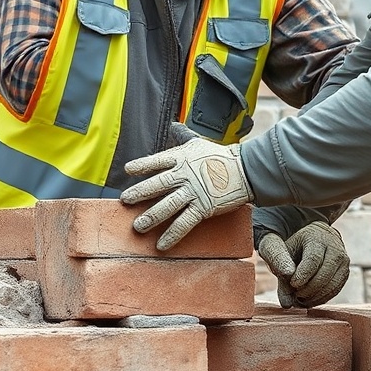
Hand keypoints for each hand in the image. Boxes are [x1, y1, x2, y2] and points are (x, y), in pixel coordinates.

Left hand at [121, 123, 254, 250]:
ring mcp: (193, 192)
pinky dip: (172, 234)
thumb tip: (174, 126)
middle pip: (158, 184)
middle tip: (125, 200)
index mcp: (182, 158)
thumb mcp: (199, 143)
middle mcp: (184, 175)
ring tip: (138, 226)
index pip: (157, 160)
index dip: (142, 165)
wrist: (245, 170)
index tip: (128, 170)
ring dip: (151, 217)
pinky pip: (184, 223)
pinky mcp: (203, 207)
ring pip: (167, 206)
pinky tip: (161, 244)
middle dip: (140, 192)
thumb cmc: (221, 156)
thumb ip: (183, 136)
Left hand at [257, 221, 349, 307]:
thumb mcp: (282, 250)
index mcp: (317, 237)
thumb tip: (286, 303)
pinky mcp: (345, 273)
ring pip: (332, 285)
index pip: (313, 259)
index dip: (303, 275)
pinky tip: (308, 299)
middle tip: (295, 294)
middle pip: (325, 274)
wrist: (315, 239)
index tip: (293, 284)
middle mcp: (335, 247)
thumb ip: (279, 272)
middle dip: (308, 289)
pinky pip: (335, 291)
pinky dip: (321, 299)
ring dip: (314, 297)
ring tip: (299, 298)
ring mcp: (343, 260)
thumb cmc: (295, 246)